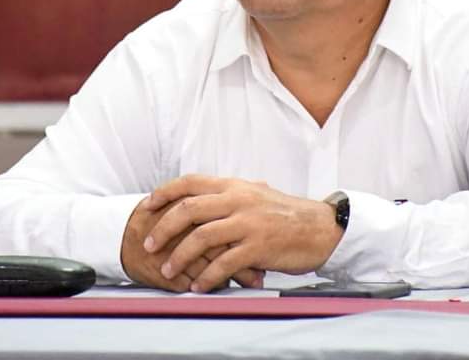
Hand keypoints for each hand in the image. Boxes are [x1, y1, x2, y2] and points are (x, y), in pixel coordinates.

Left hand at [143, 175, 343, 292]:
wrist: (320, 228)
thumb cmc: (286, 213)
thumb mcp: (256, 194)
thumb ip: (229, 195)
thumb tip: (202, 196)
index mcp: (234, 185)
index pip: (190, 182)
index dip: (164, 192)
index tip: (147, 205)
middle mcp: (238, 200)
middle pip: (188, 209)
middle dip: (163, 228)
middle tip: (149, 243)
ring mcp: (248, 223)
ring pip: (202, 237)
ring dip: (180, 256)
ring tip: (168, 271)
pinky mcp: (259, 247)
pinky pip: (224, 263)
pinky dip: (207, 276)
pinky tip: (198, 286)